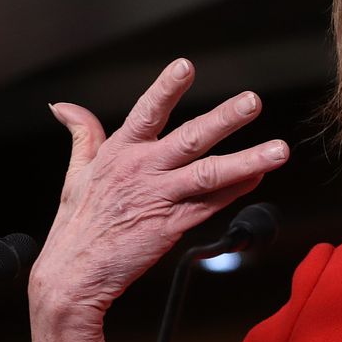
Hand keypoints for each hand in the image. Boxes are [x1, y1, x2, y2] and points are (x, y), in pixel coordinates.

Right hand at [33, 58, 288, 314]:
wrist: (73, 276)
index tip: (186, 66)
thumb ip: (81, 135)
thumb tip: (62, 106)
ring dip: (247, 160)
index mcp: (118, 153)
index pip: (146, 113)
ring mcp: (159, 198)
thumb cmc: (77, 225)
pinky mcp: (171, 227)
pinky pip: (211, 206)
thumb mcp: (74, 174)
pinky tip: (258, 178)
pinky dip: (236, 191)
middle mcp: (141, 171)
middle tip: (252, 101)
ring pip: (209, 174)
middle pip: (189, 138)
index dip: (166, 89)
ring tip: (279, 150)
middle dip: (224, 118)